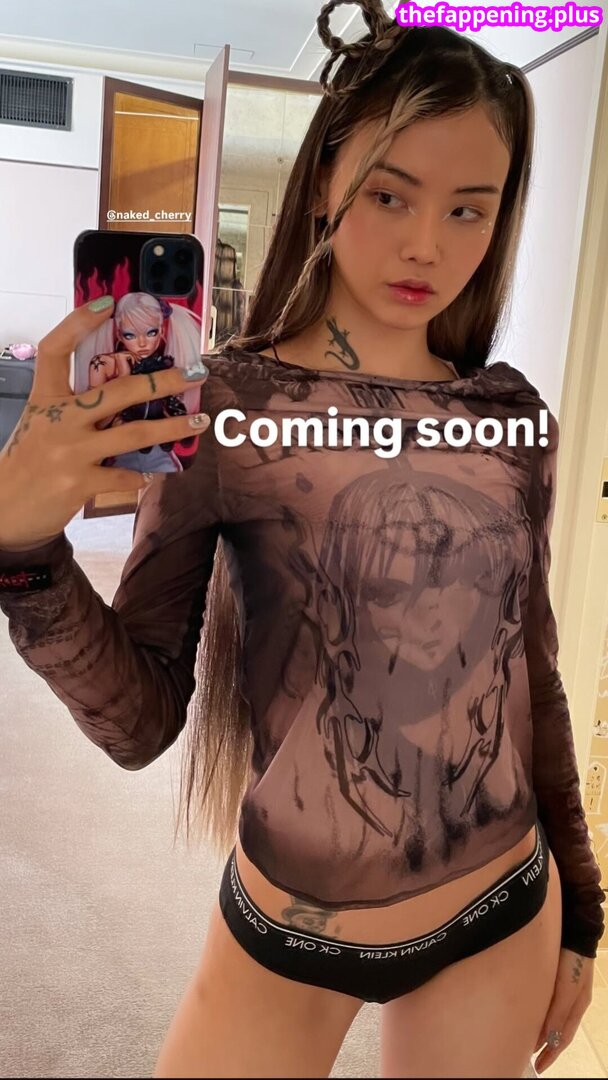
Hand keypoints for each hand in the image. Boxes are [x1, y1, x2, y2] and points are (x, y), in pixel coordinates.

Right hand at [0, 301, 209, 550]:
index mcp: (43, 398)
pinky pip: (126, 474)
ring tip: (199, 422)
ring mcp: (70, 452)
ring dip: (172, 428)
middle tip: (194, 374)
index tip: (107, 304)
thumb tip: (125, 395)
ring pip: (134, 434)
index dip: (79, 322)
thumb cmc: (28, 462)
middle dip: (162, 381)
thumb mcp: (41, 424)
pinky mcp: (80, 483)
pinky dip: (143, 474)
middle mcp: (57, 420)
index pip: (56, 349)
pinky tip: (153, 472)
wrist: (3, 511)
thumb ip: (73, 408)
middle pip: (118, 391)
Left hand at [533, 948, 594, 1073]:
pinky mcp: (554, 975)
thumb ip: (559, 1013)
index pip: (563, 1037)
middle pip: (558, 1029)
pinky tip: (531, 1013)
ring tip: (528, 1041)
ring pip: (552, 1016)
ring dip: (542, 1030)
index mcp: (577, 1005)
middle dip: (547, 1046)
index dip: (552, 1053)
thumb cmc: (572, 960)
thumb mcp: (568, 989)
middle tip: (532, 1060)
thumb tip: (549, 1040)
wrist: (573, 928)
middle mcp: (571, 999)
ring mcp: (563, 987)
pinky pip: (548, 1002)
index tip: (539, 1067)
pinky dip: (541, 1013)